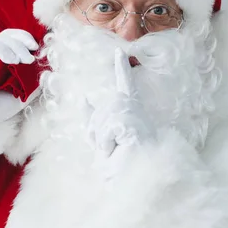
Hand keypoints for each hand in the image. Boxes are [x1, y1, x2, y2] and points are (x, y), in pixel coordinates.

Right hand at [0, 29, 40, 122]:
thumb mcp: (21, 98)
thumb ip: (33, 87)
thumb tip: (47, 74)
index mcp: (8, 59)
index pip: (21, 42)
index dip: (30, 43)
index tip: (40, 52)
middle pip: (14, 36)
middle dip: (25, 43)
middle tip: (32, 58)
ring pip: (4, 38)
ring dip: (16, 47)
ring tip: (22, 61)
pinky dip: (3, 50)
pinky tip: (11, 60)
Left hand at [85, 48, 154, 178]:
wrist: (143, 176)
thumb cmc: (126, 162)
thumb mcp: (105, 138)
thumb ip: (94, 119)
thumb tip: (84, 99)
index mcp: (130, 108)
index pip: (124, 82)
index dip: (121, 67)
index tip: (119, 51)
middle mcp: (132, 106)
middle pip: (97, 114)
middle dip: (97, 134)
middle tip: (113, 148)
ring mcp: (130, 111)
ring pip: (98, 124)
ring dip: (103, 143)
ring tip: (119, 150)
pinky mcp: (127, 120)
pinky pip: (103, 133)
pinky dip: (106, 146)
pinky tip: (120, 149)